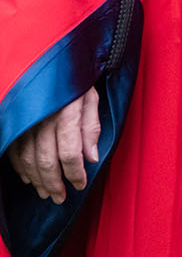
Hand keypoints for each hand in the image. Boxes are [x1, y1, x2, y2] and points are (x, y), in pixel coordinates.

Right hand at [5, 88, 99, 203]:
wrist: (52, 59)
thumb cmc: (75, 78)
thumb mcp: (90, 97)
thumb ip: (92, 127)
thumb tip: (92, 158)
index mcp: (66, 113)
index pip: (71, 153)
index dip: (75, 173)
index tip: (80, 184)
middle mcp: (43, 120)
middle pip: (46, 161)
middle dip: (54, 183)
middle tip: (60, 197)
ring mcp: (25, 121)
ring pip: (27, 160)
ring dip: (37, 179)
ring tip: (47, 191)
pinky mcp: (14, 121)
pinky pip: (13, 151)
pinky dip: (20, 168)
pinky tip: (29, 177)